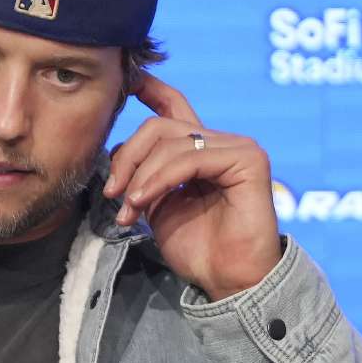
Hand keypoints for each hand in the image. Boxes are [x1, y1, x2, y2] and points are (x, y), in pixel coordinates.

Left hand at [102, 72, 282, 300]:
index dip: (148, 88)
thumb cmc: (196, 248)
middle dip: (127, 157)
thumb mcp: (156, 204)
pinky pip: (190, 157)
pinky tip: (143, 200)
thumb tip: (116, 152)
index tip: (124, 82)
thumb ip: (142, 174)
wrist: (227, 280)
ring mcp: (237, 147)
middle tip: (113, 193)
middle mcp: (220, 142)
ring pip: (171, 141)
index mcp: (198, 150)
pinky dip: (159, 178)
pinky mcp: (249, 159)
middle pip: (159, 126)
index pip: (172, 106)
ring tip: (129, 208)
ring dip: (140, 175)